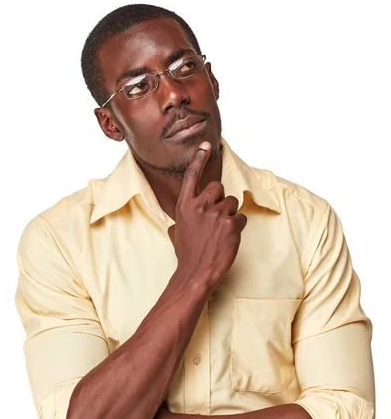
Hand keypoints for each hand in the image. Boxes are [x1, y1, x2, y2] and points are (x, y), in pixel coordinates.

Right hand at [167, 141, 247, 291]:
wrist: (196, 272)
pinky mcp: (231, 224)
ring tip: (221, 232)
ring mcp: (216, 214)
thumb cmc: (186, 254)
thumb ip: (181, 218)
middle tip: (216, 217)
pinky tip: (228, 239)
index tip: (206, 145)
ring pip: (232, 203)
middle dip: (221, 200)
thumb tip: (180, 221)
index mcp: (184, 206)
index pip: (192, 176)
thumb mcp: (176, 232)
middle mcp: (200, 206)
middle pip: (218, 187)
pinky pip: (241, 218)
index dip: (199, 158)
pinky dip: (238, 227)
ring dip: (230, 215)